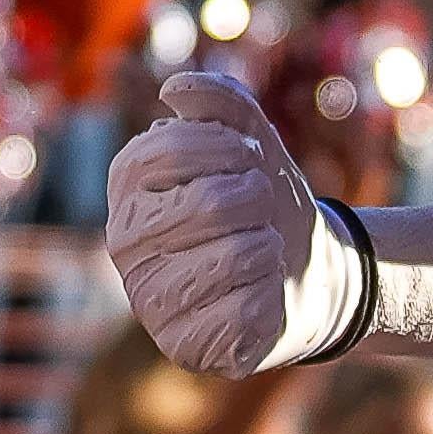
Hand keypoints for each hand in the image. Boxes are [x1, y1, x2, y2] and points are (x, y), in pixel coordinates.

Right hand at [101, 73, 356, 379]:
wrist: (307, 272)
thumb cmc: (267, 203)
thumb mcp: (255, 141)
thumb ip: (222, 102)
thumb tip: (175, 89)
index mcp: (129, 183)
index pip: (173, 147)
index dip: (232, 149)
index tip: (249, 162)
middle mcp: (125, 241)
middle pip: (209, 203)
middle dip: (257, 199)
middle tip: (259, 212)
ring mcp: (149, 298)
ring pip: (234, 257)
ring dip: (268, 247)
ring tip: (260, 252)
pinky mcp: (183, 345)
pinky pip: (246, 310)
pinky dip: (271, 296)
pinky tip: (261, 294)